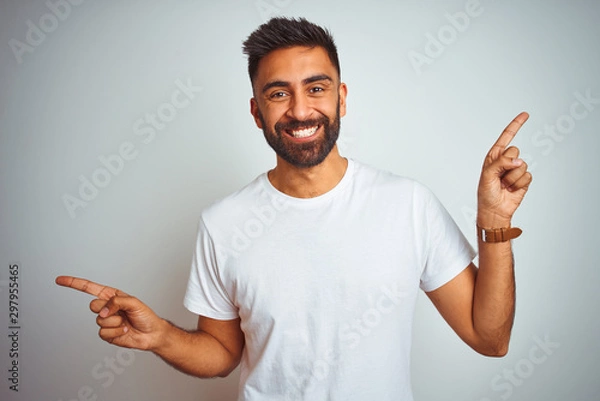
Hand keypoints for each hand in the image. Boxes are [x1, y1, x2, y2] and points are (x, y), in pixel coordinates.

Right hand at [55, 276, 166, 350]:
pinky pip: (103, 333)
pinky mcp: (106, 334)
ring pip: (99, 321)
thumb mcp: (134, 302)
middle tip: (121, 313)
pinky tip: (124, 331)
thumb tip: (102, 312)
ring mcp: (105, 321)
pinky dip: (116, 333)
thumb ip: (116, 302)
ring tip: (125, 322)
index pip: (89, 288)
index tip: (59, 280)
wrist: (151, 334)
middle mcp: (106, 307)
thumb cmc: (145, 315)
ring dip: (115, 322)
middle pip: (93, 306)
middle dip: (107, 309)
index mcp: (111, 296)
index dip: (73, 283)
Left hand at [477, 112, 532, 226]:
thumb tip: (518, 160)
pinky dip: (519, 184)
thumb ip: (500, 163)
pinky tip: (511, 189)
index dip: (516, 125)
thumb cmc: (486, 193)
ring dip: (512, 178)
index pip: (506, 136)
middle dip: (507, 165)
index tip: (525, 114)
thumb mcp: (487, 175)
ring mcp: (515, 170)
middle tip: (499, 177)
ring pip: (522, 165)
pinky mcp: (524, 179)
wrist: (494, 210)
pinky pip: (527, 176)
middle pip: (515, 151)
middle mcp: (506, 160)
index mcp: (494, 156)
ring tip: (504, 185)